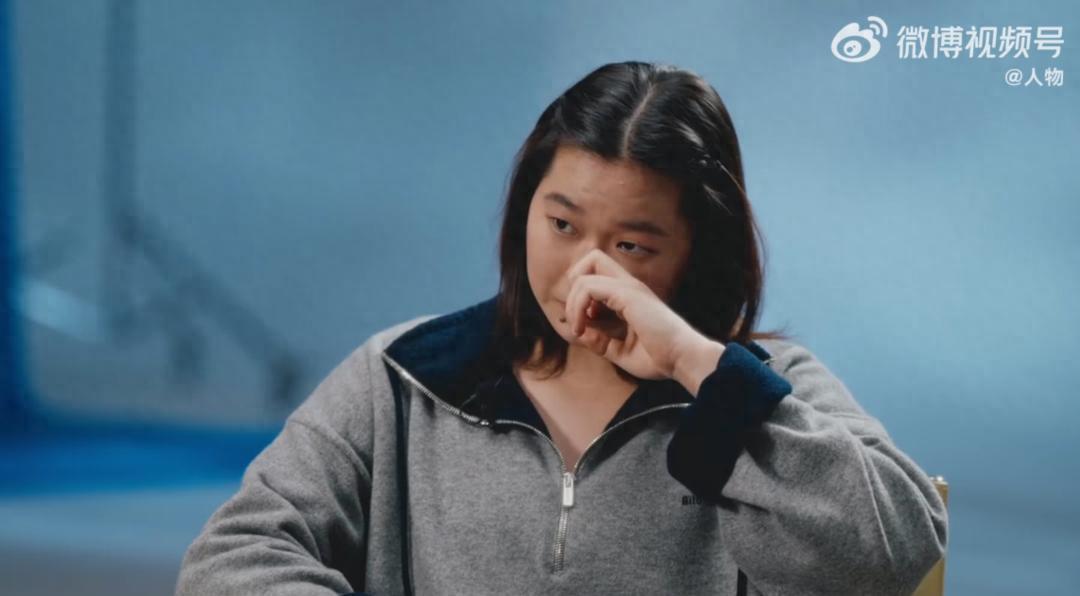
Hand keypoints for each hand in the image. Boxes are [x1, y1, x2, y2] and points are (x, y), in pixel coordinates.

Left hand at [564, 249, 721, 381]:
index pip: (596, 276)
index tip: (584, 324)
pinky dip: (577, 307)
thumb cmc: (658, 358)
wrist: (683, 359)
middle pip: (592, 258)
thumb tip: (577, 331)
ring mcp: (629, 287)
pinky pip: (588, 287)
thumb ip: (597, 340)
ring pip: (585, 272)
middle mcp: (629, 286)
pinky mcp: (627, 294)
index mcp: (629, 295)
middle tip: (577, 316)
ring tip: (578, 329)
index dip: (581, 297)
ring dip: (572, 302)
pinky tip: (581, 328)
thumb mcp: (618, 350)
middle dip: (574, 283)